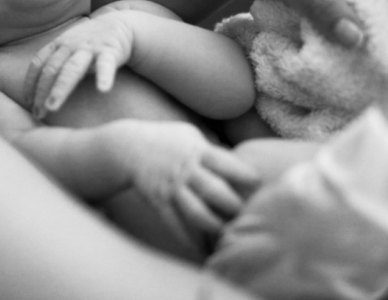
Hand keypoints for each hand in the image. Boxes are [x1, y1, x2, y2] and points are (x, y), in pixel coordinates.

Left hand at [25, 14, 132, 118]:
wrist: (119, 24)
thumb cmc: (89, 41)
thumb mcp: (68, 46)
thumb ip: (55, 61)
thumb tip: (36, 89)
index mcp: (58, 45)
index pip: (38, 63)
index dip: (30, 83)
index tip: (27, 102)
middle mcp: (70, 45)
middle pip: (51, 69)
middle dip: (41, 92)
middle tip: (37, 113)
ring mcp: (89, 48)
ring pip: (72, 69)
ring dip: (60, 89)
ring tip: (52, 107)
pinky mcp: (109, 51)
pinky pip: (105, 65)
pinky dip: (104, 76)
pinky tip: (102, 90)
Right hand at [122, 122, 260, 239]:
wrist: (128, 147)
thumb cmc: (167, 139)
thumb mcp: (190, 135)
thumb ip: (213, 150)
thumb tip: (242, 164)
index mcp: (196, 150)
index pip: (223, 161)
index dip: (242, 173)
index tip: (258, 183)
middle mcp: (185, 170)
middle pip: (212, 189)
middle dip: (232, 205)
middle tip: (247, 216)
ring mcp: (172, 188)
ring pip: (195, 211)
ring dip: (213, 226)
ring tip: (226, 235)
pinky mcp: (159, 202)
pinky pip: (176, 225)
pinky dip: (190, 241)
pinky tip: (203, 252)